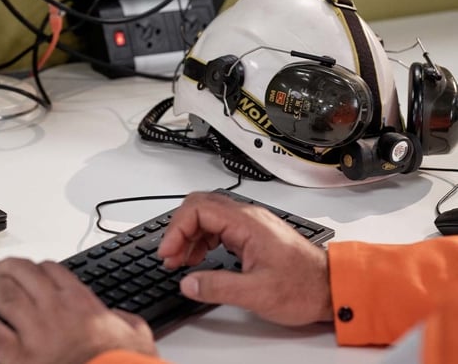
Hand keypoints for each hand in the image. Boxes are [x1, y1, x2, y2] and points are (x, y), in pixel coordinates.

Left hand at [0, 257, 157, 363]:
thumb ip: (122, 318)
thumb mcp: (134, 332)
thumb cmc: (123, 363)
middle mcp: (54, 309)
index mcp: (80, 301)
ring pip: (0, 294)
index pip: (49, 269)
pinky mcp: (18, 358)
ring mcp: (35, 332)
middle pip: (19, 272)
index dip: (33, 268)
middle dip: (2, 271)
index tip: (26, 275)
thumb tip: (119, 318)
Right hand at [158, 191, 332, 325]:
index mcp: (248, 223)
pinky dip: (202, 240)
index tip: (168, 253)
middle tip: (170, 256)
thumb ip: (218, 287)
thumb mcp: (257, 294)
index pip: (198, 210)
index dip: (176, 230)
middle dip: (178, 230)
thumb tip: (187, 282)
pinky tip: (198, 259)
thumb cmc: (305, 287)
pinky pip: (218, 227)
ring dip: (188, 236)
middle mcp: (248, 217)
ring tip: (179, 261)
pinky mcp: (252, 235)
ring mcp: (250, 224)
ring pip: (207, 216)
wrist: (332, 288)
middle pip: (199, 207)